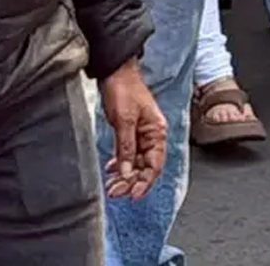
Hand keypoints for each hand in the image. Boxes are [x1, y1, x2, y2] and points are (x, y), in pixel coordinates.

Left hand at [100, 60, 166, 200]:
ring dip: (125, 175)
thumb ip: (127, 147)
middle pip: (147, 166)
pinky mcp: (130, 131)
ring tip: (111, 186)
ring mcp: (141, 134)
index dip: (146, 182)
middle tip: (115, 193)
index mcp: (157, 131)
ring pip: (137, 162)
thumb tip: (128, 172)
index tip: (134, 196)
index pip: (156, 164)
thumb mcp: (124, 120)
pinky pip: (129, 154)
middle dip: (132, 181)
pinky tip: (112, 169)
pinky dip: (121, 164)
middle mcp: (152, 135)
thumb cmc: (124, 90)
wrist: (115, 73)